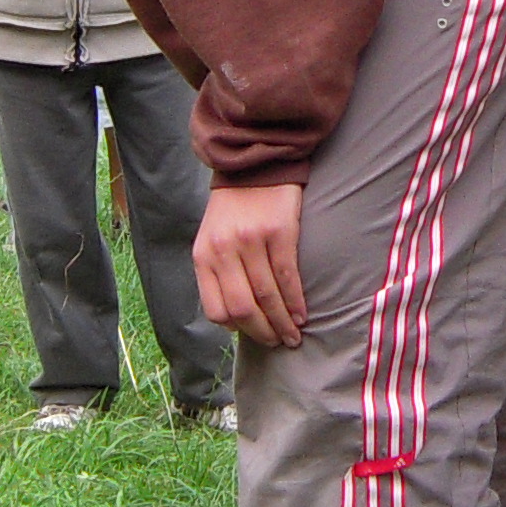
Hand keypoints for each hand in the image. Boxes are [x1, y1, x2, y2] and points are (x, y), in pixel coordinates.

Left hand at [195, 182, 307, 347]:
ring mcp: (251, 242)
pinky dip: (295, 302)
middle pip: (243, 308)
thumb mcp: (213, 238)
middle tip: (278, 343)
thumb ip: (219, 272)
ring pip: (267, 297)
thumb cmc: (235, 207)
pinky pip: (287, 277)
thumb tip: (235, 317)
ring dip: (282, 323)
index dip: (237, 328)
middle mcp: (224, 251)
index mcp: (204, 256)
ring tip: (293, 335)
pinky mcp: (278, 232)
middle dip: (263, 333)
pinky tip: (301, 314)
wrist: (254, 163)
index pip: (216, 309)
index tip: (253, 333)